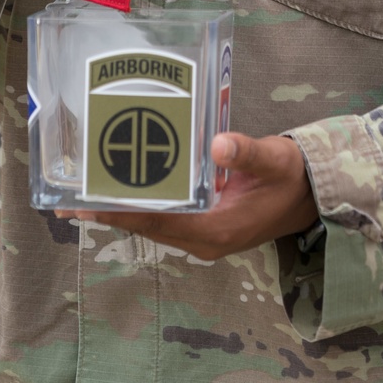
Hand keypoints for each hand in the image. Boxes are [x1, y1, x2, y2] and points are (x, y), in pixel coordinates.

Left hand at [57, 132, 318, 260]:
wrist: (313, 194)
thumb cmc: (293, 175)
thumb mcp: (275, 159)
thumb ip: (248, 151)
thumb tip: (219, 144)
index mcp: (216, 228)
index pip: (158, 221)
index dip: (122, 213)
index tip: (87, 204)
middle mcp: (204, 238)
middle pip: (148, 225)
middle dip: (110, 212)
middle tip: (69, 198)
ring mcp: (203, 234)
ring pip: (154, 223)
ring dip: (122, 210)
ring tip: (83, 193)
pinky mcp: (205, 225)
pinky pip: (165, 217)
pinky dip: (142, 205)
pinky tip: (122, 187)